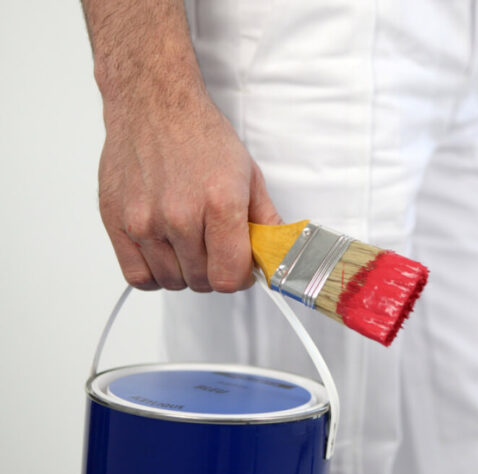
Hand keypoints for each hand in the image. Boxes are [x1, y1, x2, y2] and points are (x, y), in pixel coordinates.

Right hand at [98, 91, 280, 292]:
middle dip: (215, 271)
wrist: (153, 105)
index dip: (240, 277)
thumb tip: (277, 254)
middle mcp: (180, 215)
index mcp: (220, 203)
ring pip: (172, 281)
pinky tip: (165, 254)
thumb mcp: (249, 174)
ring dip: (186, 272)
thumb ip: (266, 221)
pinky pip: (138, 276)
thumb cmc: (199, 135)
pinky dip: (154, 274)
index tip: (240, 267)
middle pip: (203, 281)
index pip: (230, 276)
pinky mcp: (116, 222)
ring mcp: (144, 221)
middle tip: (216, 249)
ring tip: (190, 244)